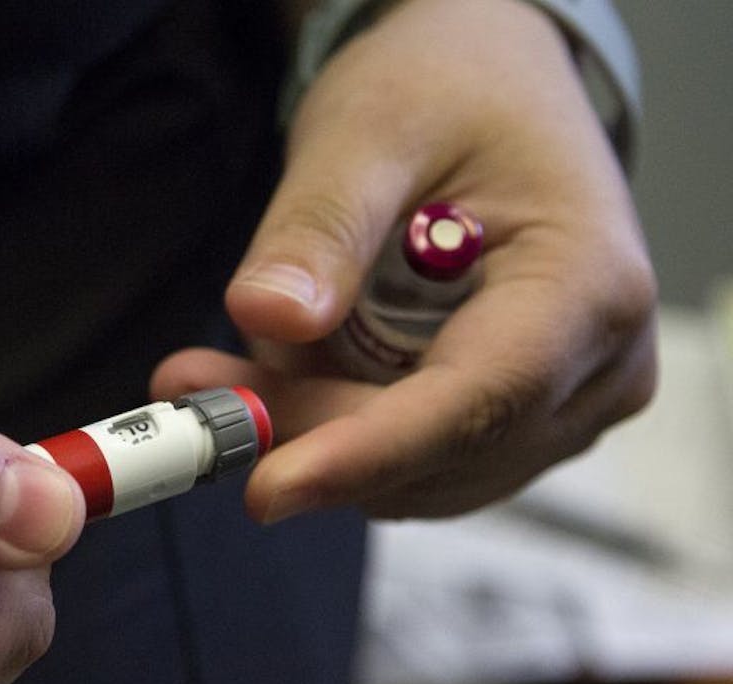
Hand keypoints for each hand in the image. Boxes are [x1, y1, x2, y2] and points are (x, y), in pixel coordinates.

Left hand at [153, 0, 655, 520]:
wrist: (488, 92)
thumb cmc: (445, 95)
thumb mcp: (369, 132)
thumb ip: (321, 228)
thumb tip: (268, 317)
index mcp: (591, 287)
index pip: (481, 401)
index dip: (367, 453)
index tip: (267, 487)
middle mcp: (600, 367)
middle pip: (436, 448)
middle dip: (305, 429)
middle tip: (185, 387)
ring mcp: (563, 407)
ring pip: (414, 473)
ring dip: (309, 429)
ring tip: (222, 362)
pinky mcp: (516, 423)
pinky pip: (411, 462)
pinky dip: (332, 429)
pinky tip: (279, 370)